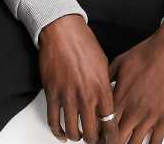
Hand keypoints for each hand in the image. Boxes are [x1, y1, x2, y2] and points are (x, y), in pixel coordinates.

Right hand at [38, 14, 120, 143]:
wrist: (62, 30)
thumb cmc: (83, 42)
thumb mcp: (103, 63)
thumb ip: (105, 85)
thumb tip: (107, 101)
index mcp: (101, 87)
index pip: (110, 123)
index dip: (111, 137)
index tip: (110, 141)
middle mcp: (85, 95)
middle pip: (91, 132)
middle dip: (93, 140)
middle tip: (94, 139)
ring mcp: (67, 96)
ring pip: (73, 131)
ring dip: (76, 137)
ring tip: (78, 135)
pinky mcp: (52, 93)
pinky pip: (54, 121)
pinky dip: (58, 131)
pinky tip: (62, 132)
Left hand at [106, 20, 163, 143]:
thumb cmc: (147, 53)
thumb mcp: (120, 61)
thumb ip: (108, 76)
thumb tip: (100, 85)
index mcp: (119, 96)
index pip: (103, 123)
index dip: (99, 133)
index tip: (98, 136)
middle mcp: (132, 109)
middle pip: (116, 138)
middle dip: (112, 143)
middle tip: (111, 142)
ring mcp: (148, 115)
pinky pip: (156, 141)